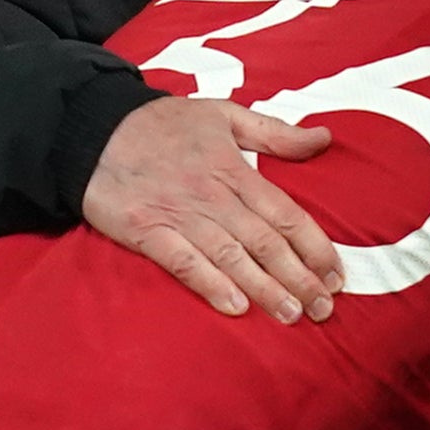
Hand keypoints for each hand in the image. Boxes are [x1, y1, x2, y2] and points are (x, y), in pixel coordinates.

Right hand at [85, 95, 340, 324]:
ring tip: (291, 315)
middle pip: (266, 242)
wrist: (93, 128)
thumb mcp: (224, 114)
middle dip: (300, 277)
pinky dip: (209, 284)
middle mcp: (213, 195)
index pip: (287, 214)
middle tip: (325, 309)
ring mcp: (180, 215)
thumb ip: (276, 133)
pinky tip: (234, 306)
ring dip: (264, 288)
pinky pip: (183, 262)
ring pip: (231, 256)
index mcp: (235, 169)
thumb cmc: (163, 123)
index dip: (315, 247)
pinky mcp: (147, 231)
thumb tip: (325, 139)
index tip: (337, 275)